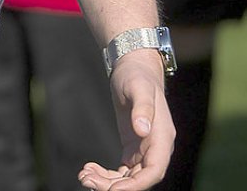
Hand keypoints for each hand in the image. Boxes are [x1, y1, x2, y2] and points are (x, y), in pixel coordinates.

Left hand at [80, 51, 174, 188]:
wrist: (133, 68)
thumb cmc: (137, 76)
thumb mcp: (138, 88)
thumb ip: (143, 108)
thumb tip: (142, 130)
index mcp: (162, 138)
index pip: (154, 171)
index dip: (136, 185)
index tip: (114, 190)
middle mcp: (156, 149)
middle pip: (139, 179)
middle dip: (115, 186)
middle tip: (87, 180)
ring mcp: (144, 150)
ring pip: (128, 178)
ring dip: (107, 182)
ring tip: (84, 176)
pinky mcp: (132, 149)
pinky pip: (122, 171)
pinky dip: (106, 174)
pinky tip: (88, 168)